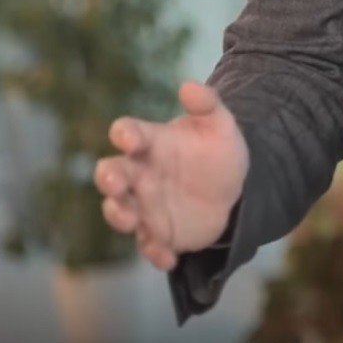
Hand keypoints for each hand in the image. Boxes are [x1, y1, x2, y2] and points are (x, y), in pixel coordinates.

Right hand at [94, 81, 250, 270]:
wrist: (235, 188)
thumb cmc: (217, 150)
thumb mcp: (220, 125)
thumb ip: (206, 104)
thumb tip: (189, 85)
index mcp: (150, 142)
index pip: (128, 133)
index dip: (124, 134)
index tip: (129, 137)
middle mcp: (139, 174)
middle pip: (111, 174)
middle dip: (108, 178)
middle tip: (114, 182)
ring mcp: (145, 205)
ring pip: (120, 212)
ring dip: (119, 216)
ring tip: (130, 220)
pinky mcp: (158, 233)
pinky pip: (149, 245)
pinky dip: (155, 252)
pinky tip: (169, 256)